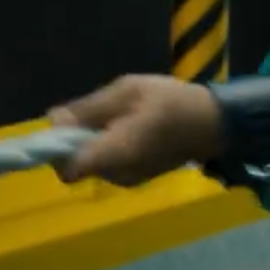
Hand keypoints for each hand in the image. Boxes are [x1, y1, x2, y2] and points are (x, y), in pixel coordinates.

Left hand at [50, 75, 223, 186]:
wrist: (216, 122)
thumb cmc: (172, 102)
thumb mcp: (127, 90)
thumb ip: (87, 108)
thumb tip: (53, 121)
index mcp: (114, 154)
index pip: (67, 169)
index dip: (58, 149)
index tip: (67, 127)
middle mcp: (118, 175)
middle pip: (78, 165)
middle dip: (79, 141)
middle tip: (101, 113)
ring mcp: (130, 179)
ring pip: (94, 164)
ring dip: (96, 143)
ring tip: (122, 117)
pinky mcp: (139, 177)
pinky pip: (111, 165)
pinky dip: (112, 149)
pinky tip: (133, 129)